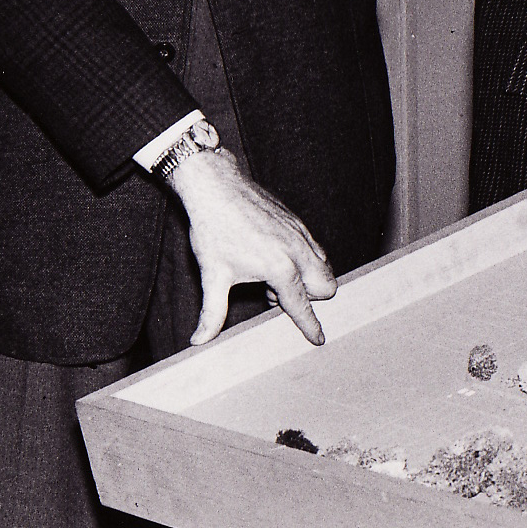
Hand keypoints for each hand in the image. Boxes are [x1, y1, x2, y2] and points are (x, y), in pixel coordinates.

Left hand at [165, 144, 335, 345]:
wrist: (217, 186)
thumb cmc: (213, 229)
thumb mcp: (212, 276)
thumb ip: (212, 313)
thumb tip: (199, 341)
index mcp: (280, 268)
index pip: (302, 305)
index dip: (310, 326)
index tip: (319, 340)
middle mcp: (297, 251)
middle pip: (327, 286)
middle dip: (309, 297)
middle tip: (272, 293)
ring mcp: (301, 234)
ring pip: (325, 266)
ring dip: (307, 278)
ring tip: (271, 276)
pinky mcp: (298, 222)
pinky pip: (316, 248)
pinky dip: (304, 260)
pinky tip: (273, 256)